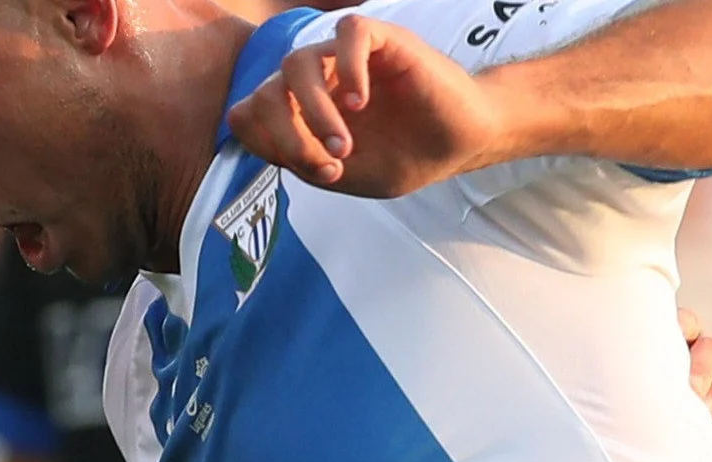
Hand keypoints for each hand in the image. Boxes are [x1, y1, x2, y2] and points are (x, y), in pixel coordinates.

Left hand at [228, 13, 516, 197]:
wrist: (461, 142)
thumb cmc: (405, 156)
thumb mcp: (349, 177)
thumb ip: (307, 163)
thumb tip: (274, 148)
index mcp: (300, 112)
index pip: (250, 111)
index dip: (264, 141)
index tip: (302, 170)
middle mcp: (316, 81)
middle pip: (267, 90)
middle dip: (287, 134)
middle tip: (329, 166)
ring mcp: (345, 58)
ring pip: (298, 62)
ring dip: (314, 110)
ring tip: (343, 146)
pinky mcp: (381, 40)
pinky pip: (348, 33)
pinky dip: (349, 68)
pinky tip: (362, 102)